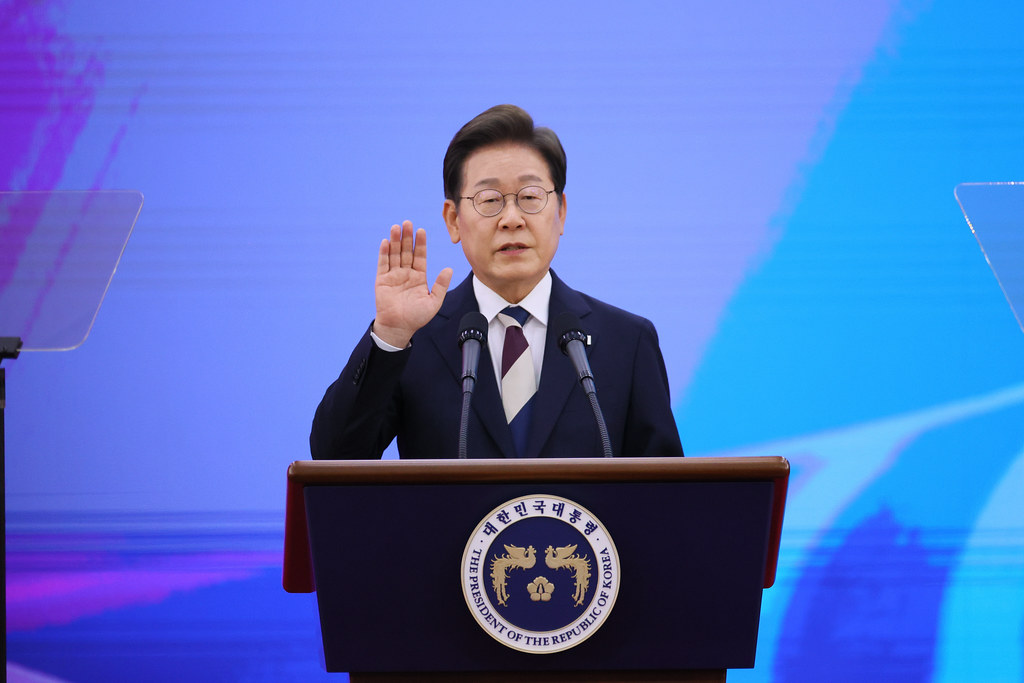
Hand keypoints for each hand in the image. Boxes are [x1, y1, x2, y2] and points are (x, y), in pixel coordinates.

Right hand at [372, 221, 452, 347]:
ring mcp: (393, 275)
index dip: (420, 243)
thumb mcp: (434, 301)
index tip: (421, 231)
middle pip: (406, 251)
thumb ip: (441, 285)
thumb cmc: (417, 317)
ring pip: (394, 254)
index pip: (420, 256)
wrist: (399, 327)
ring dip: (395, 241)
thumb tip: (449, 269)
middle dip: (407, 237)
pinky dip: (384, 253)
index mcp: (419, 276)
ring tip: (396, 227)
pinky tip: (385, 242)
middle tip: (407, 223)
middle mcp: (406, 273)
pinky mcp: (382, 280)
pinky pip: (383, 264)